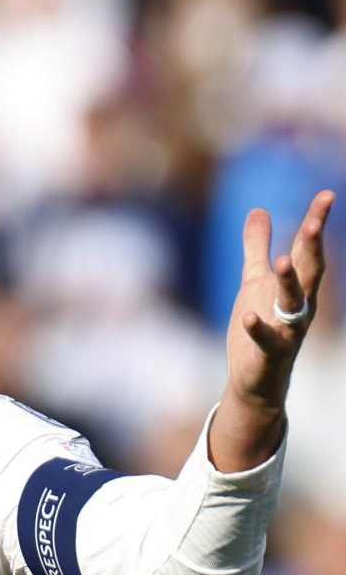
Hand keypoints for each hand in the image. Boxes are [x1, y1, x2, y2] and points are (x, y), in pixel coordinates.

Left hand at [226, 190, 334, 408]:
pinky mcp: (268, 353)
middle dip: (312, 248)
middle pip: (309, 272)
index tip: (327, 195)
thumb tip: (259, 209)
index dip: (316, 222)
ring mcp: (286, 330)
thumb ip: (256, 247)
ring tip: (280, 261)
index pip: (307, 250)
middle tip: (314, 222)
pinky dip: (258, 328)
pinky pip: (266, 339)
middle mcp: (298, 306)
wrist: (257, 379)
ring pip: (293, 304)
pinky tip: (247, 316)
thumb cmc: (260, 326)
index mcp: (296, 286)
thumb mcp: (254, 281)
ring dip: (289, 283)